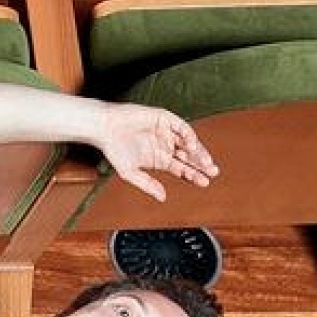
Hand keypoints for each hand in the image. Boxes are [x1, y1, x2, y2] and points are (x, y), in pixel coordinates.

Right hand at [92, 101, 217, 205]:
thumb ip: (147, 184)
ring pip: (188, 142)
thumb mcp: (130, 172)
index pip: (182, 169)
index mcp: (160, 159)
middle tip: (212, 172)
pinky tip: (191, 145)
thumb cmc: (113, 149)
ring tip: (205, 162)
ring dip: (198, 152)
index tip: (204, 182)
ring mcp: (166, 132)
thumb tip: (162, 197)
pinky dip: (188, 135)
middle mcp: (165, 146)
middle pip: (189, 157)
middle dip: (202, 164)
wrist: (104, 127)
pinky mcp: (163, 118)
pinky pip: (181, 127)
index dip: (193, 175)